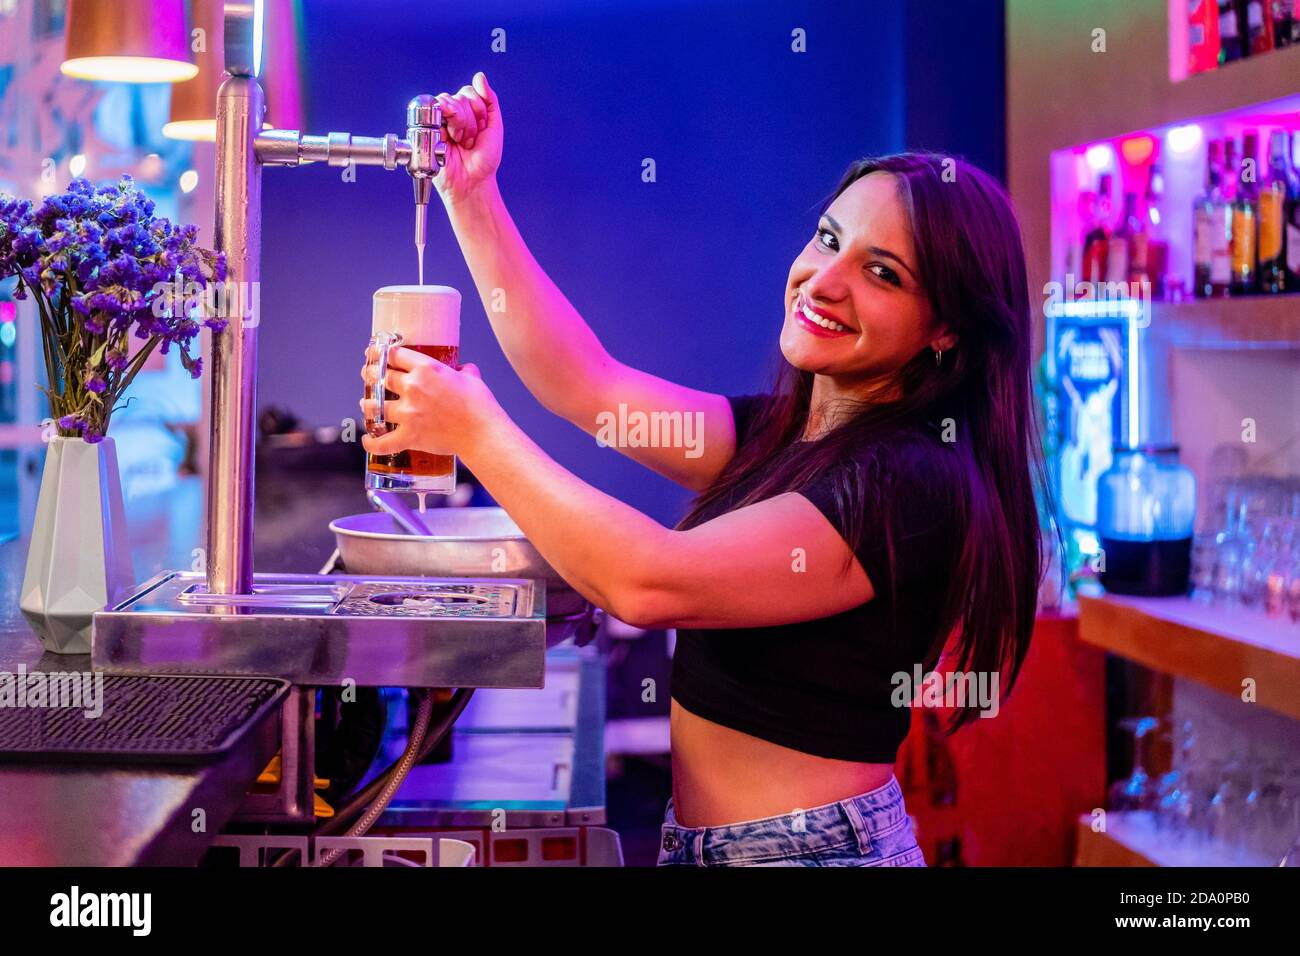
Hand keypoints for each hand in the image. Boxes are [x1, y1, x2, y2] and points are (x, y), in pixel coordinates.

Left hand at [360, 346, 500, 459]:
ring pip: (376, 406)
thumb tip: (462, 370)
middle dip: (371, 375)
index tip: (374, 353)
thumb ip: (463, 370)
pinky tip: (367, 439)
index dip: (381, 353)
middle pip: (381, 378)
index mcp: (426, 369)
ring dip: (368, 405)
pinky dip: (372, 443)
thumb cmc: (480, 405)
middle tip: (368, 375)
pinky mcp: (409, 436)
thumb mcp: (472, 378)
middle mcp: (413, 388)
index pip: (395, 356)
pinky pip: (383, 442)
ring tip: (366, 403)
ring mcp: (408, 413)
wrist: (482, 433)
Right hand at [433, 71, 502, 207]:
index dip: (479, 110)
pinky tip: (452, 140)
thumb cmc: (483, 160)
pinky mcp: (427, 127)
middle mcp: (452, 114)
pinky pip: (436, 111)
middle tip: (470, 140)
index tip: (482, 130)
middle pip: (460, 96)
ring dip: (461, 125)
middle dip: (471, 120)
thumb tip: (479, 76)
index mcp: (467, 112)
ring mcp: (439, 120)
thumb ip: (489, 99)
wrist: (473, 181)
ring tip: (461, 142)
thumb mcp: (494, 126)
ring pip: (449, 102)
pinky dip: (449, 126)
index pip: (470, 92)